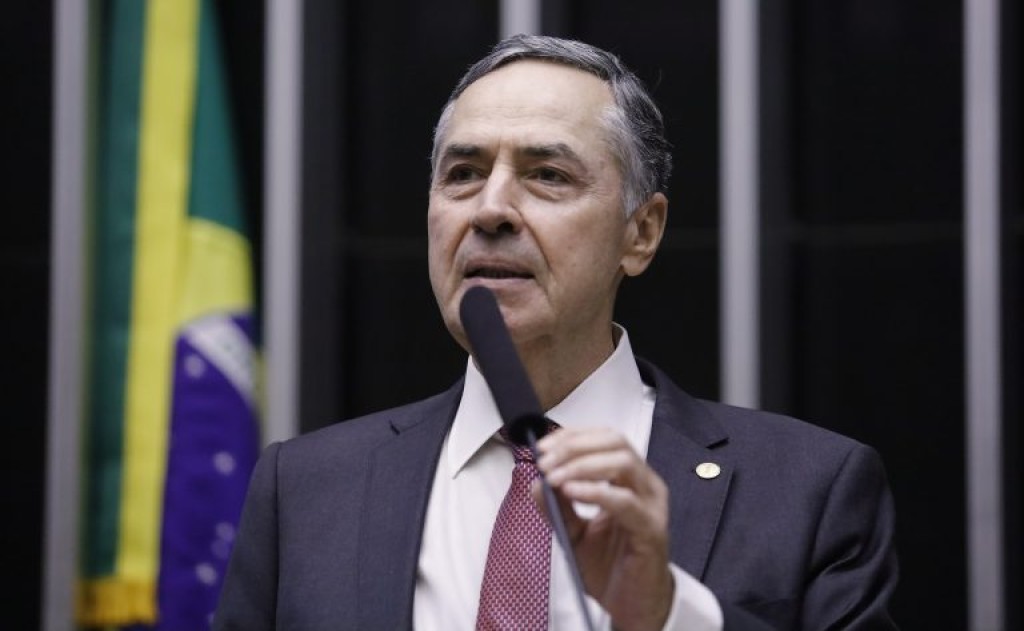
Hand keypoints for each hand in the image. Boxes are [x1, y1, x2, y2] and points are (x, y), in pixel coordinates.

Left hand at [535, 427, 673, 630]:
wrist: (631, 605)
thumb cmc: (610, 565)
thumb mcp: (572, 531)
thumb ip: (556, 505)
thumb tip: (536, 481)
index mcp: (629, 479)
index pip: (604, 438)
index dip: (572, 436)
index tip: (543, 447)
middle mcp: (645, 486)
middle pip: (614, 442)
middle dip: (574, 447)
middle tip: (546, 462)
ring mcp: (652, 505)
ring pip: (623, 463)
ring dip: (582, 465)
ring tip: (556, 478)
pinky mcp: (651, 529)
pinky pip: (626, 501)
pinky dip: (596, 491)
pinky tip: (573, 492)